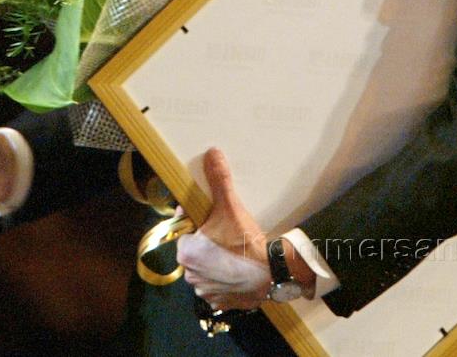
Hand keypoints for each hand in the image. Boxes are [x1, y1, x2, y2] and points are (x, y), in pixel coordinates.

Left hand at [177, 147, 272, 311]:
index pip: (184, 231)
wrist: (273, 272)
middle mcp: (190, 276)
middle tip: (224, 234)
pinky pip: (216, 288)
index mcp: (186, 253)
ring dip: (213, 262)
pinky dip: (223, 280)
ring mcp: (205, 292)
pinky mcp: (220, 303)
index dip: (196, 222)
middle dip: (204, 242)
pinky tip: (235, 269)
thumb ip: (219, 180)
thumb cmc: (245, 240)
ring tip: (231, 251)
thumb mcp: (230, 206)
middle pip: (193, 251)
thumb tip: (212, 152)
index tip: (211, 219)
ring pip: (204, 270)